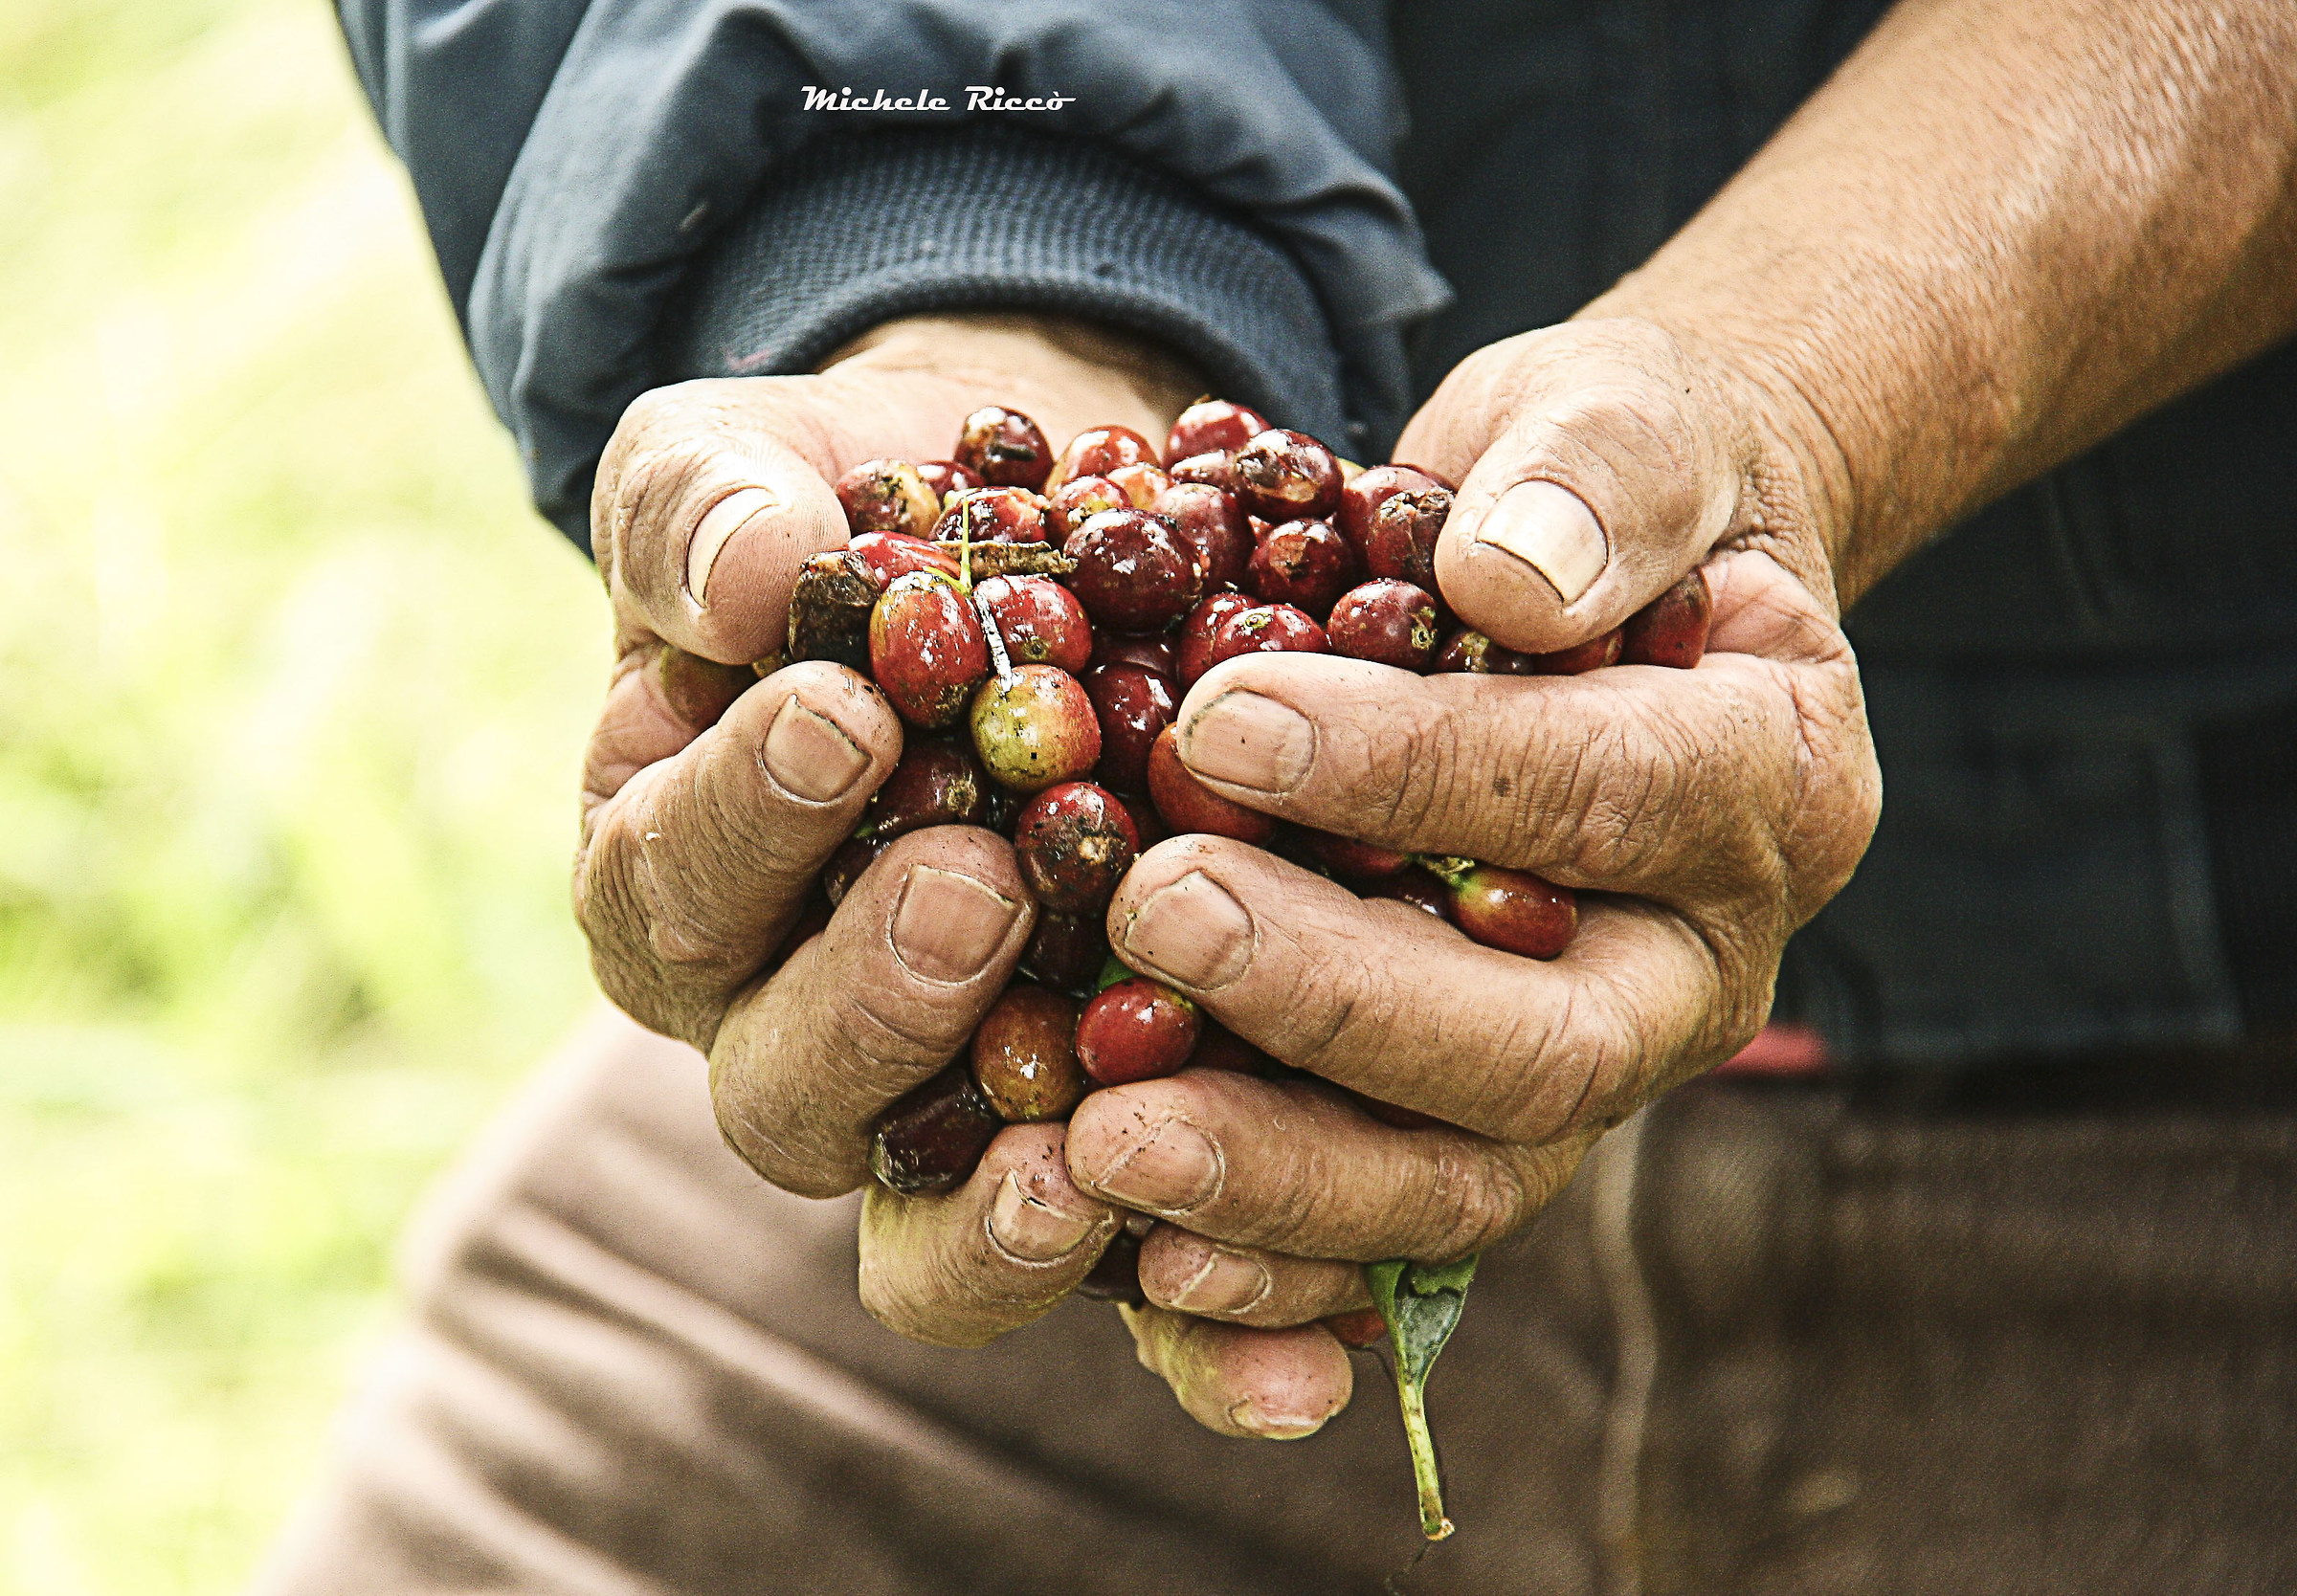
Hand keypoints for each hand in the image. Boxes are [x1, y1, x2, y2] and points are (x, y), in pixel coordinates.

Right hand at [574, 312, 1203, 1345]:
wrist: (1040, 541)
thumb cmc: (868, 503)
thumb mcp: (763, 461)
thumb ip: (713, 506)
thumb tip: (752, 569)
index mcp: (681, 878)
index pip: (667, 887)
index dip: (745, 819)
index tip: (848, 712)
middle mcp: (794, 1025)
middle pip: (783, 1090)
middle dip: (870, 1001)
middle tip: (973, 891)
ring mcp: (955, 1106)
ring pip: (935, 1216)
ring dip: (1005, 1212)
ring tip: (1091, 1166)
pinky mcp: (1112, 1147)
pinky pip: (1137, 1283)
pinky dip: (1205, 1336)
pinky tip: (1305, 1363)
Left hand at [1075, 317, 1881, 1430]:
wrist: (1585, 592)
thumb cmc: (1596, 490)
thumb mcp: (1624, 423)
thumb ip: (1600, 478)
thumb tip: (1510, 583)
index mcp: (1771, 785)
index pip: (1606, 797)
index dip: (1419, 772)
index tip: (1222, 722)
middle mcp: (1695, 970)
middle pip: (1543, 1053)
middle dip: (1339, 1000)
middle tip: (1158, 918)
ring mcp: (1587, 1073)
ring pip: (1461, 1184)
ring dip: (1281, 1177)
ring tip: (1104, 1138)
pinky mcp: (1472, 1129)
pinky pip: (1384, 1238)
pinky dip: (1266, 1262)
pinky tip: (1131, 1247)